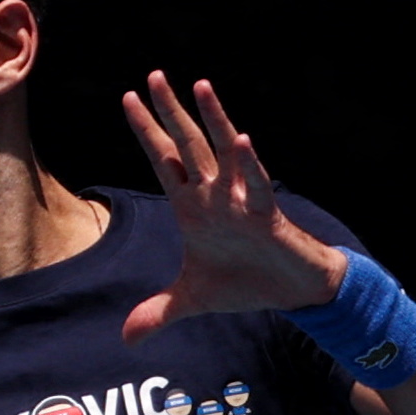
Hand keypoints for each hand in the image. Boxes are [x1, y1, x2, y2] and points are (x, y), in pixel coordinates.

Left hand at [117, 71, 347, 342]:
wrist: (288, 292)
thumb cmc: (243, 282)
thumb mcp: (191, 300)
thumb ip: (158, 312)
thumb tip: (127, 338)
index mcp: (192, 206)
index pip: (164, 161)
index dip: (147, 132)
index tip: (127, 99)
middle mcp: (214, 194)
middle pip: (188, 145)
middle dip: (170, 113)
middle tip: (153, 76)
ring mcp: (240, 200)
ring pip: (224, 152)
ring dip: (213, 121)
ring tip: (200, 86)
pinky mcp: (266, 214)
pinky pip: (258, 184)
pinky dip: (250, 165)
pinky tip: (243, 139)